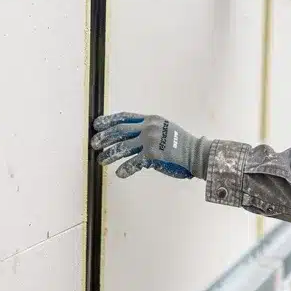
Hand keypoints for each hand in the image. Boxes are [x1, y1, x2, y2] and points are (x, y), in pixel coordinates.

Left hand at [91, 112, 210, 179]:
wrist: (197, 153)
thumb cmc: (181, 144)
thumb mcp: (163, 130)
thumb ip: (148, 131)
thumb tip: (131, 138)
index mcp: (150, 119)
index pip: (124, 117)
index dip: (108, 121)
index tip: (97, 125)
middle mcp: (148, 127)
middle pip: (119, 130)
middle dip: (104, 138)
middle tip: (94, 144)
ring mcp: (150, 140)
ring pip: (123, 147)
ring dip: (110, 154)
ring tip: (101, 160)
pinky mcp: (153, 154)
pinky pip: (134, 162)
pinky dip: (125, 169)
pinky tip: (119, 174)